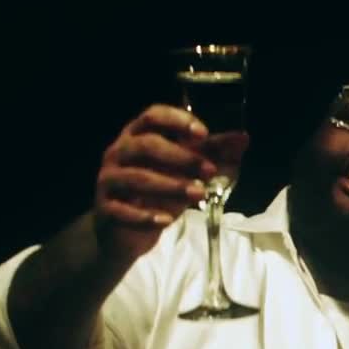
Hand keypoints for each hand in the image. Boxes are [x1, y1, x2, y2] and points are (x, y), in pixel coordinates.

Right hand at [95, 105, 219, 261]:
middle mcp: (119, 152)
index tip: (203, 133)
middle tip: (209, 171)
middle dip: (181, 157)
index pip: (152, 115)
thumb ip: (213, 155)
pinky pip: (122, 210)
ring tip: (199, 195)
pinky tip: (166, 221)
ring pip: (136, 178)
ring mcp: (108, 180)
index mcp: (139, 136)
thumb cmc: (159, 193)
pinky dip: (145, 216)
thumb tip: (243, 138)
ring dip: (170, 186)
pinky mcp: (104, 208)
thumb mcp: (187, 173)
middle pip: (146, 145)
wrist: (126, 233)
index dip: (177, 120)